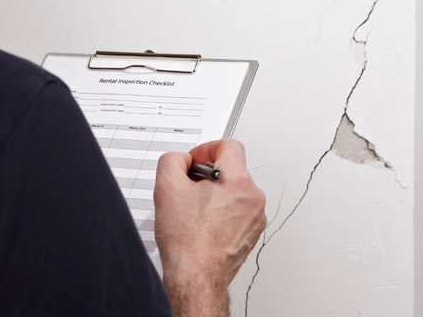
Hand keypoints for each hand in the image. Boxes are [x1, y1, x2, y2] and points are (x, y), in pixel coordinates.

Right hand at [154, 139, 266, 316]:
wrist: (196, 277)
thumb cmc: (187, 242)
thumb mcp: (167, 187)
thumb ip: (173, 160)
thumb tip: (182, 160)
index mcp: (238, 181)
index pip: (229, 146)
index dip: (207, 149)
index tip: (195, 162)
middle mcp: (253, 198)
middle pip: (232, 169)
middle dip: (208, 175)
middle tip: (189, 188)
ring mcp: (255, 217)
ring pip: (235, 191)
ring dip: (215, 194)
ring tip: (195, 210)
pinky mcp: (251, 233)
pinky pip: (238, 211)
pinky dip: (222, 212)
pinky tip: (204, 224)